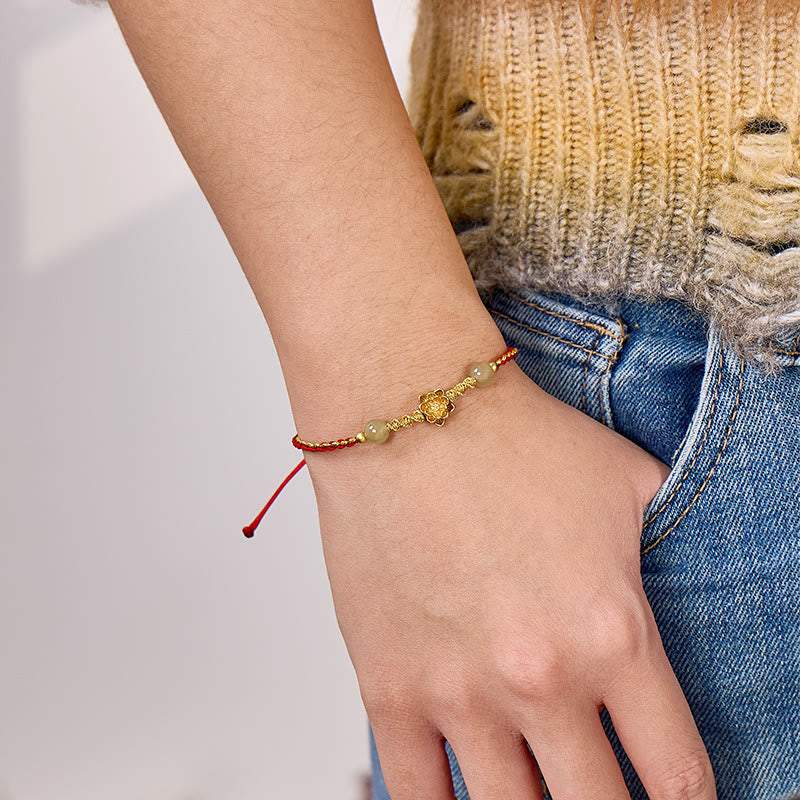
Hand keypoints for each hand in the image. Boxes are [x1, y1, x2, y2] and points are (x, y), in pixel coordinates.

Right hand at [304, 362, 715, 799]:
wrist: (408, 412)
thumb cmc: (512, 439)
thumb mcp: (628, 480)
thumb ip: (672, 543)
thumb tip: (685, 569)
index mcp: (613, 635)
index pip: (679, 776)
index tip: (668, 795)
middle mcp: (541, 680)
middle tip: (596, 784)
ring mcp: (458, 693)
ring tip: (529, 783)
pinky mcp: (388, 688)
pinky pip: (413, 796)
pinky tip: (454, 798)